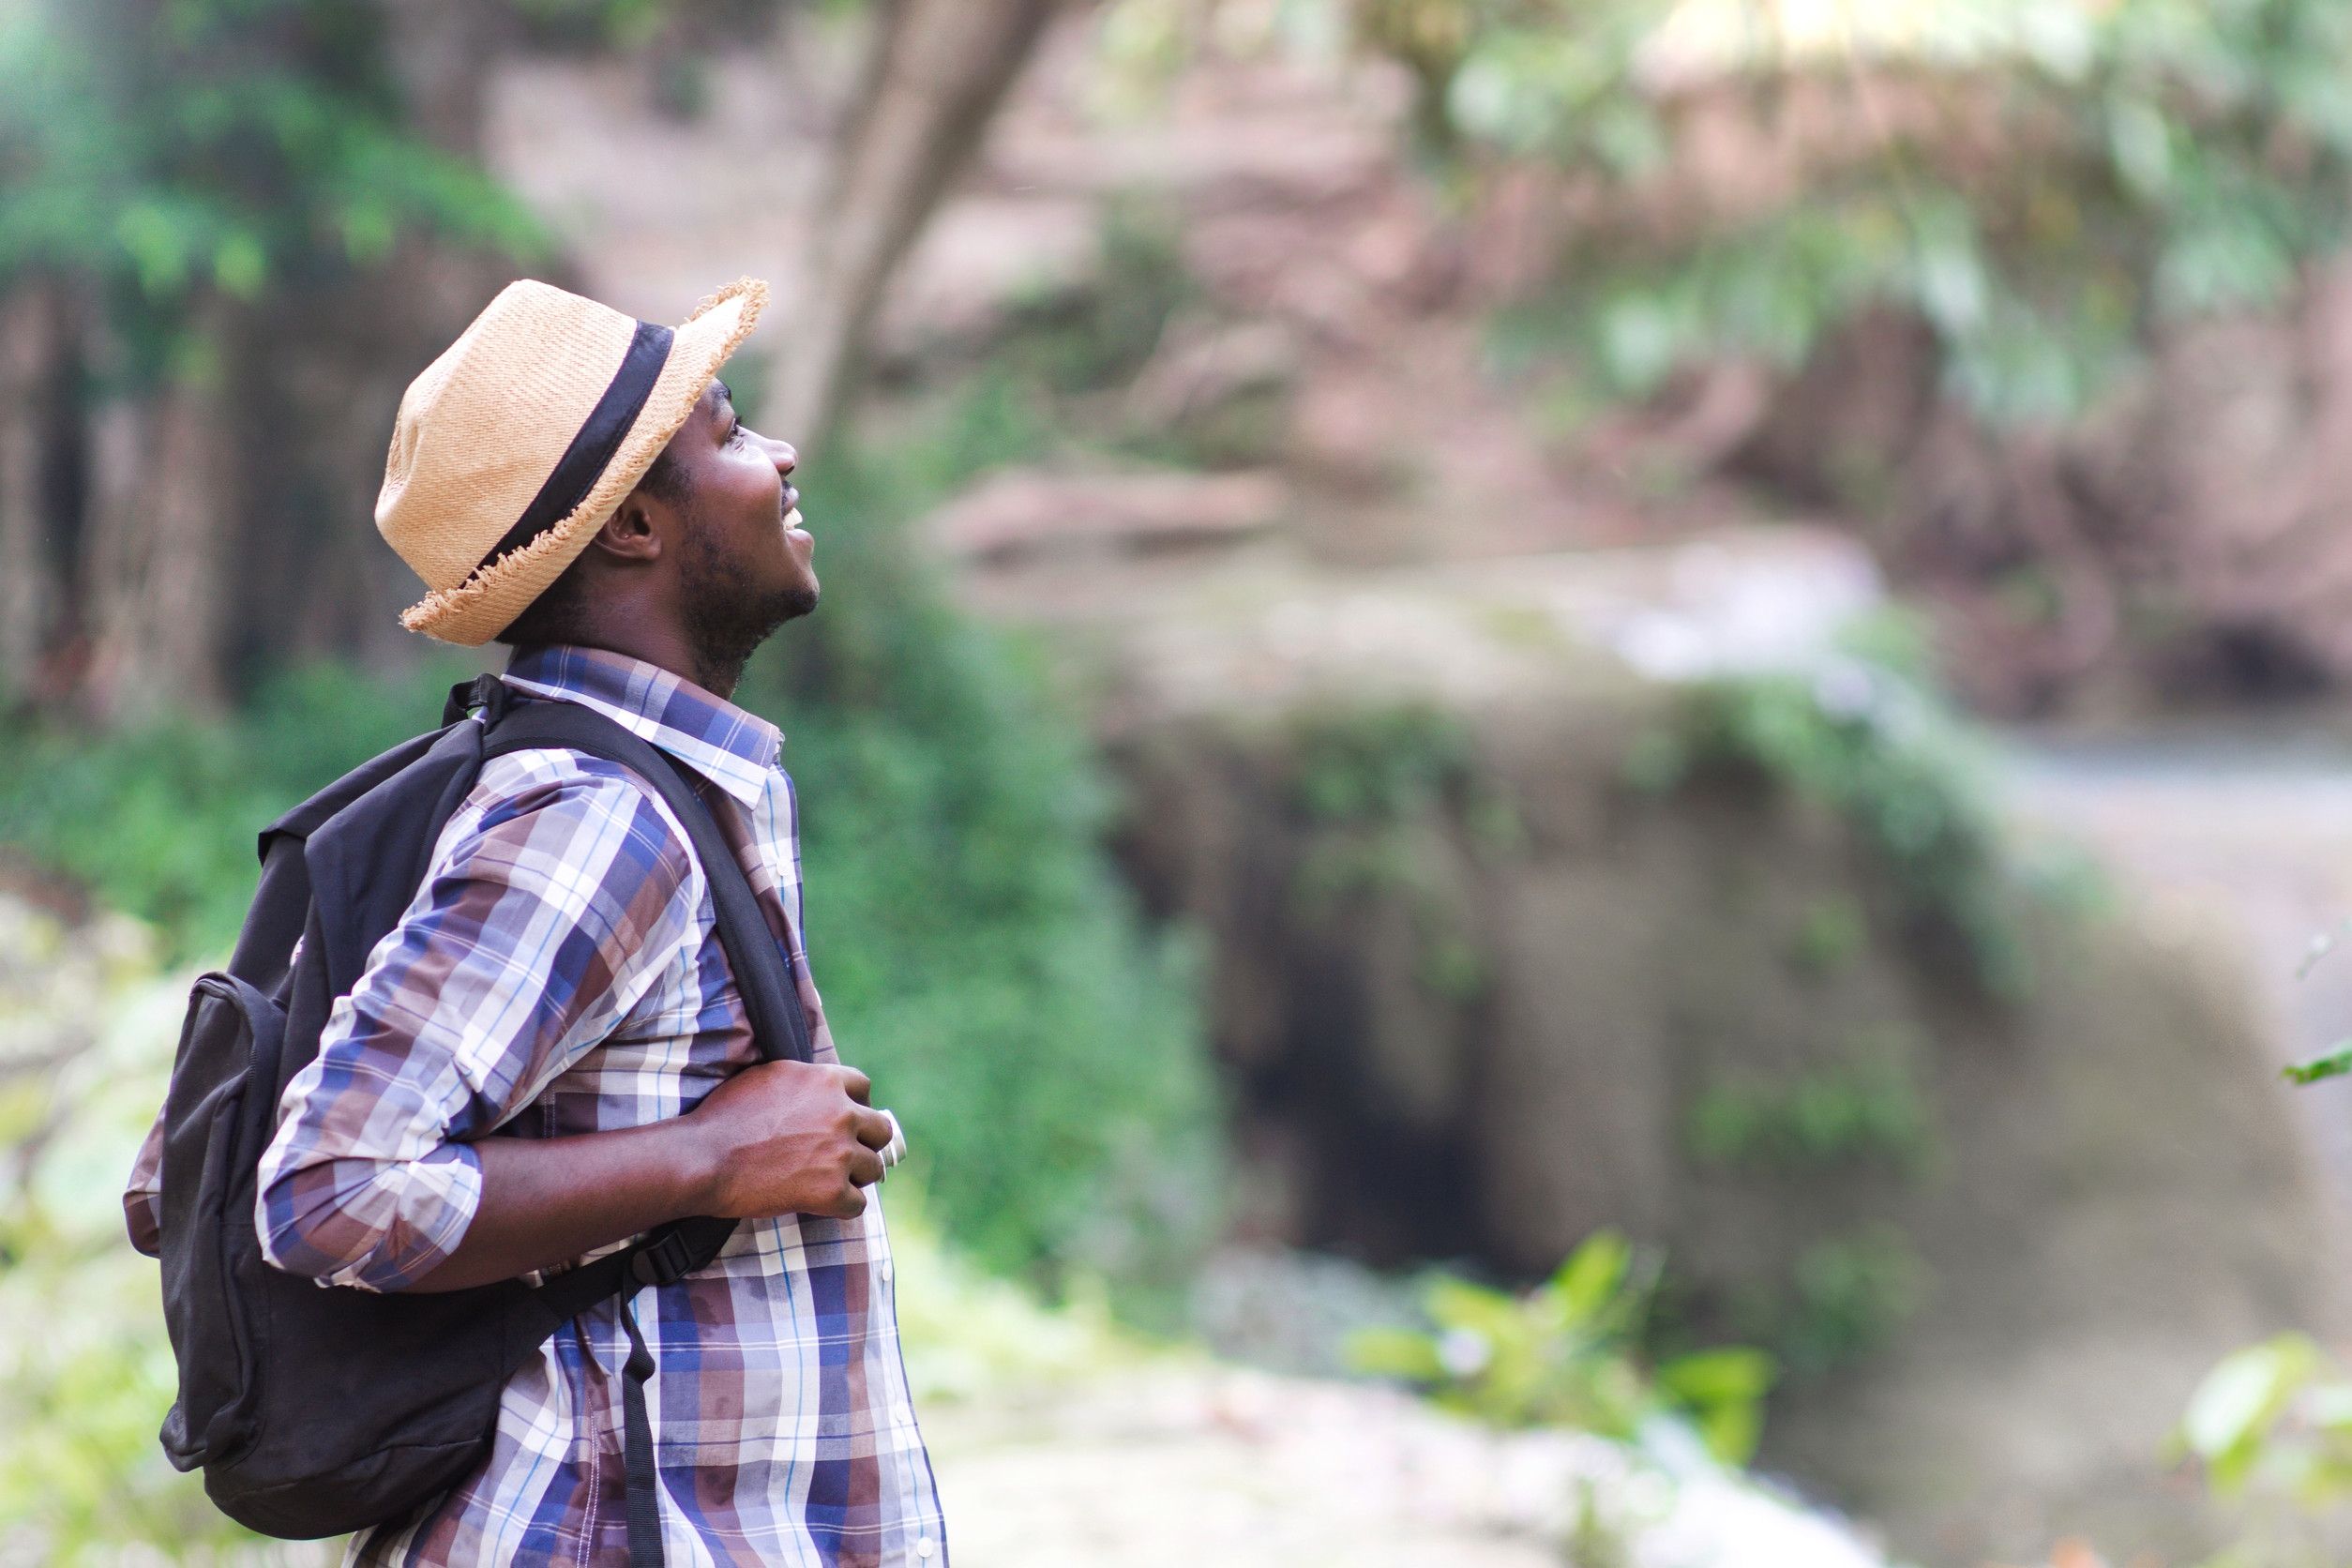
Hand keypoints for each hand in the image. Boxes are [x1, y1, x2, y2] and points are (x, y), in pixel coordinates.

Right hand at [686, 1060, 895, 1219]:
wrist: (704, 1158)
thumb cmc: (726, 1117)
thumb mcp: (768, 1076)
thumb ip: (804, 1081)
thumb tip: (819, 1087)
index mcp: (826, 1081)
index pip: (863, 1088)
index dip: (855, 1105)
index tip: (845, 1120)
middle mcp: (841, 1113)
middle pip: (880, 1128)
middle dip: (865, 1141)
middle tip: (844, 1154)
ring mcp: (840, 1153)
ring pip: (874, 1168)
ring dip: (855, 1176)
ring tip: (829, 1181)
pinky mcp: (831, 1191)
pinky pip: (858, 1204)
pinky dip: (842, 1207)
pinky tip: (822, 1204)